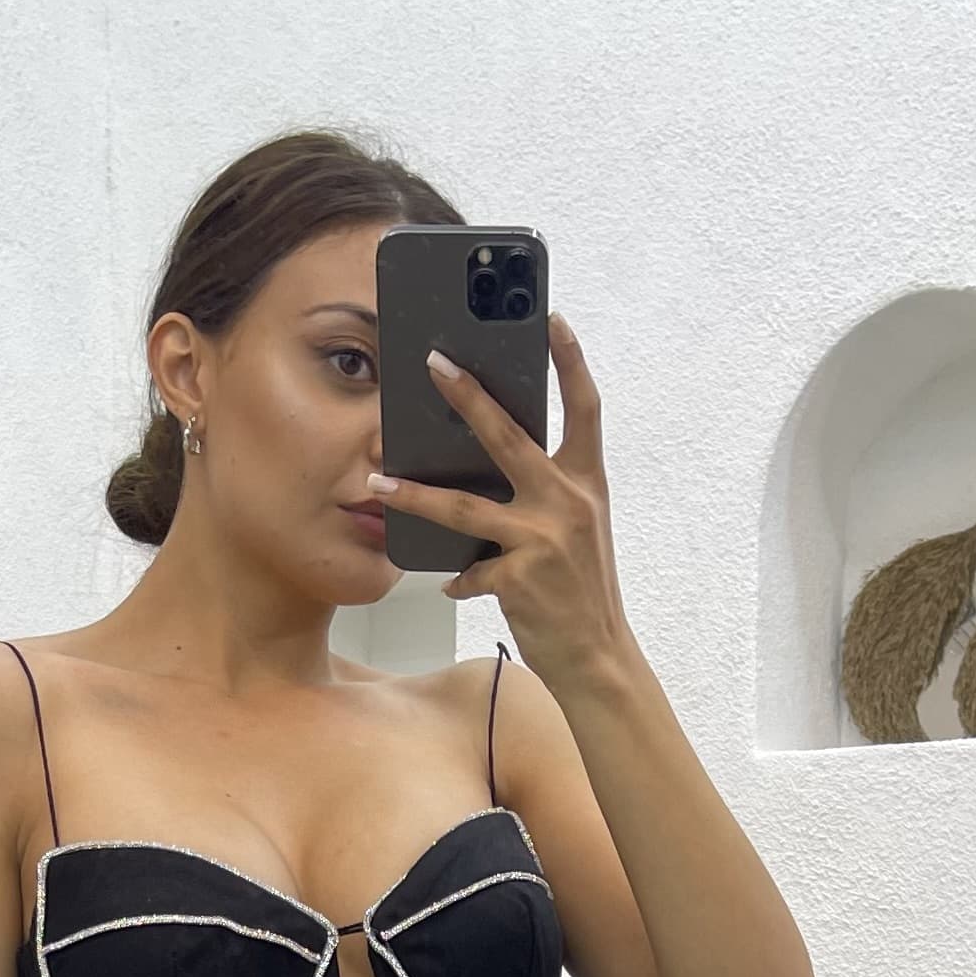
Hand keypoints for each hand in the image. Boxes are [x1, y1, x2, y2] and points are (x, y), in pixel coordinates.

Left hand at [366, 311, 627, 686]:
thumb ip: (546, 492)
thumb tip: (496, 462)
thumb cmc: (581, 591)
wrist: (598, 657)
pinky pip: (469, 571)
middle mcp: (569, 502)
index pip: (585, 408)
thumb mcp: (577, 530)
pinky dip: (457, 579)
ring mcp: (543, 539)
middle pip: (510, 436)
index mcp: (587, 483)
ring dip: (414, 495)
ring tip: (377, 481)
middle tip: (432, 363)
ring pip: (464, 507)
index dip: (571, 361)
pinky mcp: (519, 579)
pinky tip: (448, 584)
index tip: (553, 319)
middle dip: (468, 396)